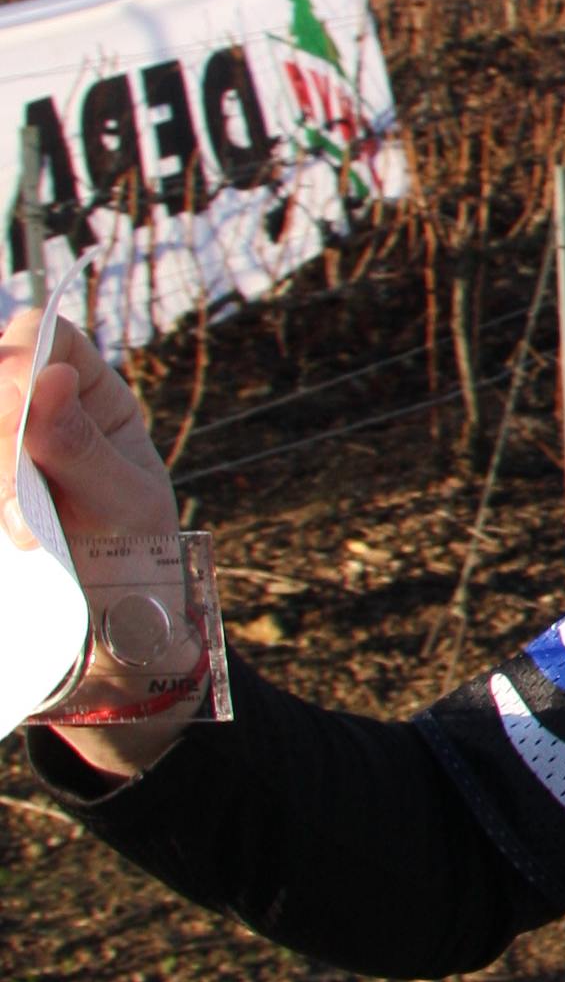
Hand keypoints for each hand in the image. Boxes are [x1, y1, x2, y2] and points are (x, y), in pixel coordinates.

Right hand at [1, 307, 197, 777]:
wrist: (108, 643)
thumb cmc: (134, 566)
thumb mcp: (124, 508)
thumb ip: (81, 448)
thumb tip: (48, 377)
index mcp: (89, 398)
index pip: (46, 338)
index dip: (23, 355)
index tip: (20, 397)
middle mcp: (35, 412)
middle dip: (2, 436)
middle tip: (19, 505)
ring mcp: (2, 453)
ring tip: (22, 534)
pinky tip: (13, 539)